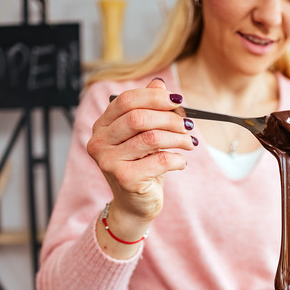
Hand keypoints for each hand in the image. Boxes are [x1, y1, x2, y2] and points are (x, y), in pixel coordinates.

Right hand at [87, 78, 195, 243]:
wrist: (135, 205)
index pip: (127, 100)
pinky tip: (181, 162)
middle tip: (189, 125)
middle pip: (138, 117)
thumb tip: (159, 84)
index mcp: (102, 126)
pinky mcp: (124, 178)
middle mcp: (99, 142)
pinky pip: (159, 160)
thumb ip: (149, 109)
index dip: (155, 97)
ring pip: (151, 138)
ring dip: (178, 138)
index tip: (178, 100)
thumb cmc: (141, 167)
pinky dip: (177, 159)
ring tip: (191, 143)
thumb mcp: (145, 135)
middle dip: (170, 119)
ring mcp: (108, 161)